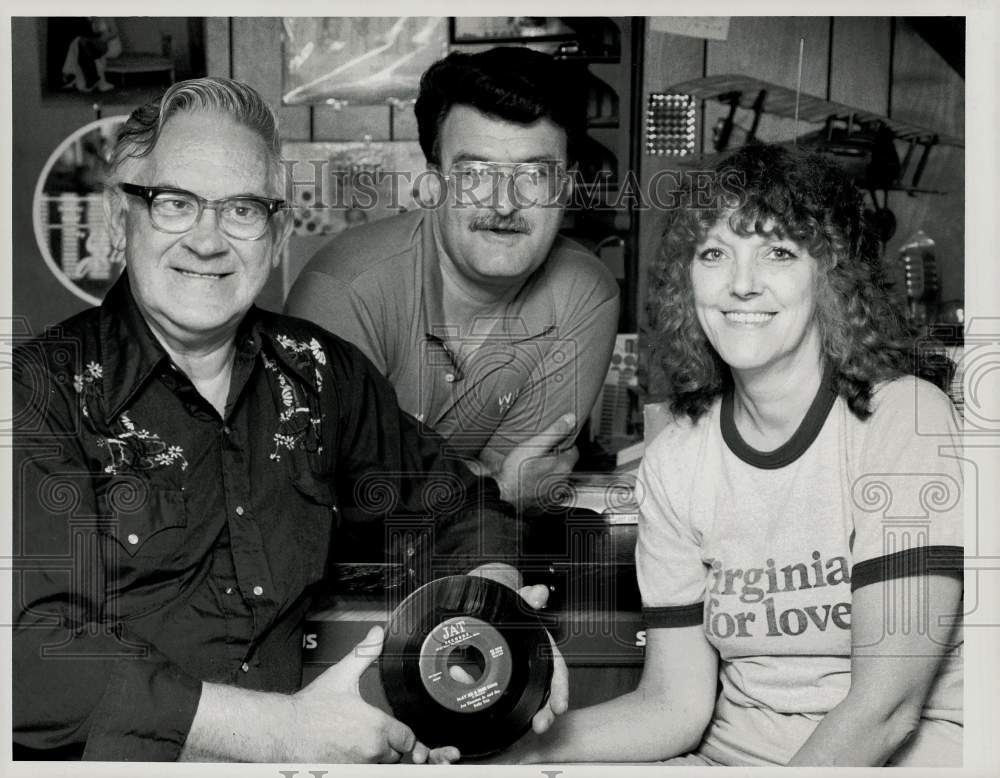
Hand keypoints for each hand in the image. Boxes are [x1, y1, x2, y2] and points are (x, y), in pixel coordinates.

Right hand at [286, 626, 419, 762]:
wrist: (283, 731)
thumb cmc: (310, 708)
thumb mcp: (342, 674)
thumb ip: (365, 653)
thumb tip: (377, 634)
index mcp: (376, 726)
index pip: (407, 739)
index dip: (402, 734)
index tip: (393, 730)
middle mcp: (370, 750)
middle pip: (394, 754)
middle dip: (386, 744)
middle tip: (366, 731)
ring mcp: (357, 767)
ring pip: (377, 765)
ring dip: (371, 757)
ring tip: (353, 741)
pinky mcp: (344, 775)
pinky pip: (360, 772)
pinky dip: (356, 765)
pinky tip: (344, 753)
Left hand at [433, 572, 569, 764]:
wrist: (487, 614)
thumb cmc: (507, 611)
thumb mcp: (518, 603)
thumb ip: (528, 598)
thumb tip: (539, 592)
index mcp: (541, 648)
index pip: (556, 670)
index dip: (560, 689)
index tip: (560, 705)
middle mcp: (535, 664)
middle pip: (546, 691)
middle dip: (548, 711)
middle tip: (542, 725)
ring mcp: (523, 675)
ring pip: (534, 699)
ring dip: (536, 716)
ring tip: (535, 729)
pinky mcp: (508, 683)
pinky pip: (514, 698)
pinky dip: (514, 711)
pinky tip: (510, 723)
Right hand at [492, 414, 578, 509]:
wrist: (503, 495)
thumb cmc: (516, 472)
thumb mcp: (534, 445)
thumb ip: (554, 432)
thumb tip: (570, 419)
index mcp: (563, 466)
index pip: (574, 451)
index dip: (563, 444)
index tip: (552, 442)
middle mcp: (562, 481)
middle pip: (565, 464)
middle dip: (556, 457)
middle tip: (540, 452)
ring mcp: (554, 494)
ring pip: (557, 477)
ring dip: (550, 470)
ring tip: (534, 464)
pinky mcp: (545, 502)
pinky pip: (549, 489)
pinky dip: (543, 483)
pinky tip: (531, 479)